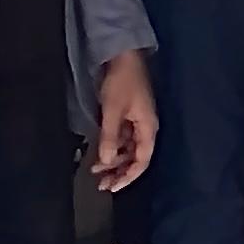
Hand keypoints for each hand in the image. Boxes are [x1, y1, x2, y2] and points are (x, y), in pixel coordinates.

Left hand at [91, 45, 156, 191]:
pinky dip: (111, 147)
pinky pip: (122, 138)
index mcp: (148, 128)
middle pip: (135, 158)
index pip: (142, 161)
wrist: (123, 55)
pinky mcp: (128, 115)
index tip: (113, 188)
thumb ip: (109, 138)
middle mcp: (145, 128)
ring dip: (113, 160)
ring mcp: (137, 122)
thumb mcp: (113, 111)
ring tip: (95, 170)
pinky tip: (99, 153)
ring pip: (127, 149)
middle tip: (101, 184)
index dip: (128, 177)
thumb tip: (106, 162)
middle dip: (119, 172)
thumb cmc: (121, 82)